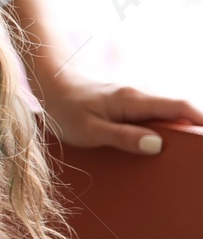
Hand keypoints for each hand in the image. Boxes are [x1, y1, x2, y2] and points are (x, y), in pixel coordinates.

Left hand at [38, 69, 202, 153]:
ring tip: (188, 153)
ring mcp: (136, 98)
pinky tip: (165, 145)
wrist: (50, 83)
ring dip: (182, 129)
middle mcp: (140, 96)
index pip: (180, 106)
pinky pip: (156, 114)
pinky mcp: (130, 104)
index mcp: (134, 100)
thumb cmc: (65, 108)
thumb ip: (123, 137)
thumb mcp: (89, 130)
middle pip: (180, 110)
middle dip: (196, 129)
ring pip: (168, 112)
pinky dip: (167, 127)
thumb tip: (157, 146)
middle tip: (198, 154)